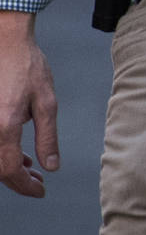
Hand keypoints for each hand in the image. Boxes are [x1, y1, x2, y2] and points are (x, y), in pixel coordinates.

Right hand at [0, 11, 57, 197]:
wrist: (5, 43)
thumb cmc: (27, 67)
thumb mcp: (46, 102)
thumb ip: (48, 137)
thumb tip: (51, 165)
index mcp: (4, 126)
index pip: (10, 170)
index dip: (25, 186)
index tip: (40, 191)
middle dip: (18, 180)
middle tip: (38, 182)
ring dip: (10, 168)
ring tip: (32, 168)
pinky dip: (3, 153)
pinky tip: (20, 153)